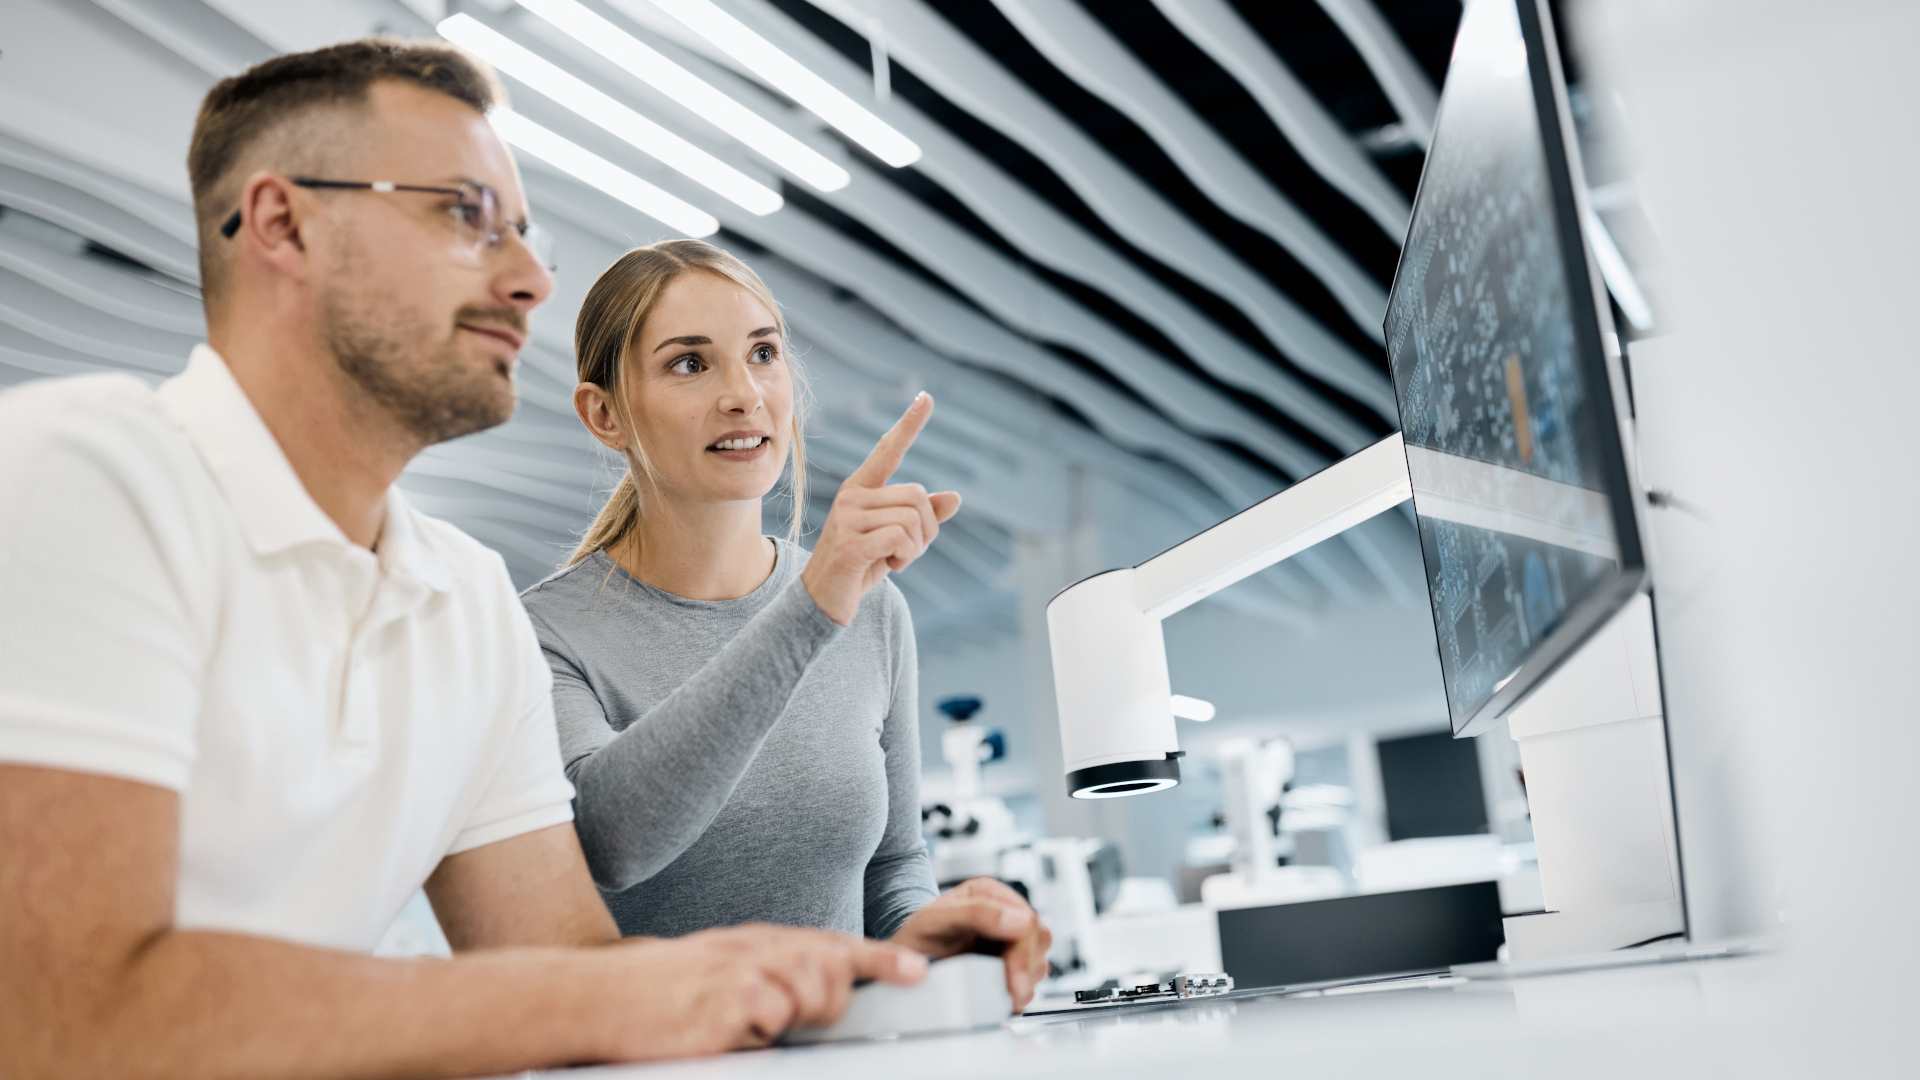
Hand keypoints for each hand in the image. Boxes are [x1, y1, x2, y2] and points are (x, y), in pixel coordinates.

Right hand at [593, 923, 926, 1059]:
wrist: (597, 996)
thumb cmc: (655, 989)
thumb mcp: (718, 967)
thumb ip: (768, 973)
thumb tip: (815, 993)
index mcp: (757, 941)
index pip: (832, 943)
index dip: (879, 958)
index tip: (916, 971)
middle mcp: (755, 949)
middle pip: (832, 965)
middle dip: (831, 998)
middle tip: (794, 1017)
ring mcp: (742, 972)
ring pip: (810, 989)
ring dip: (794, 1016)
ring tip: (752, 1022)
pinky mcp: (726, 1002)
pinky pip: (772, 1018)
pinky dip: (758, 1031)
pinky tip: (729, 1030)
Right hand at [801, 393, 960, 624]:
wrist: (825, 601)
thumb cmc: (862, 566)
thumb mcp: (896, 539)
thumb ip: (922, 518)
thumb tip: (955, 497)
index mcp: (861, 489)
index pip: (888, 450)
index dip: (909, 424)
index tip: (927, 396)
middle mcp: (852, 496)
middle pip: (917, 495)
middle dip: (927, 529)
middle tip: (909, 551)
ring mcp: (848, 519)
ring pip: (912, 519)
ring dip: (916, 548)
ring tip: (895, 560)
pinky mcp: (850, 544)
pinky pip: (900, 538)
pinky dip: (906, 557)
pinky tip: (889, 567)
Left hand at [889, 878, 1052, 1012]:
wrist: (904, 961)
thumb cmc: (916, 939)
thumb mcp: (934, 922)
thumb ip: (975, 914)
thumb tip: (1016, 921)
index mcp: (985, 892)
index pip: (1022, 918)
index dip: (1021, 952)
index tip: (1013, 981)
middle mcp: (1001, 908)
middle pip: (1037, 937)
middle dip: (1025, 969)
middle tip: (1012, 994)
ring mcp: (1008, 933)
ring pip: (1040, 954)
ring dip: (1025, 977)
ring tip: (1001, 991)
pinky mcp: (1011, 955)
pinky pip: (1034, 970)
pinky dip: (1022, 984)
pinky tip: (1001, 990)